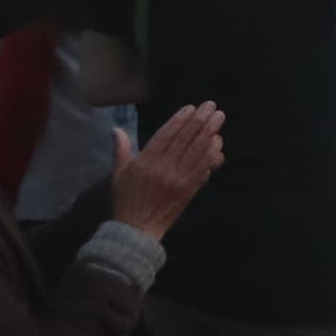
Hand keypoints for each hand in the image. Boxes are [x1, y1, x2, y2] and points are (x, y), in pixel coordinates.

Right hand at [109, 102, 226, 237]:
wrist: (138, 229)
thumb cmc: (126, 200)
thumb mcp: (118, 174)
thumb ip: (121, 150)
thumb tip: (116, 129)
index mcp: (145, 162)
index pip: (166, 135)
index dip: (181, 119)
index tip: (191, 107)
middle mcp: (164, 168)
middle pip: (186, 139)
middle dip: (200, 120)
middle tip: (211, 106)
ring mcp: (179, 179)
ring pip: (197, 151)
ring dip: (210, 132)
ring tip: (218, 118)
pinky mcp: (189, 189)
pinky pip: (203, 168)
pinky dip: (211, 154)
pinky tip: (218, 144)